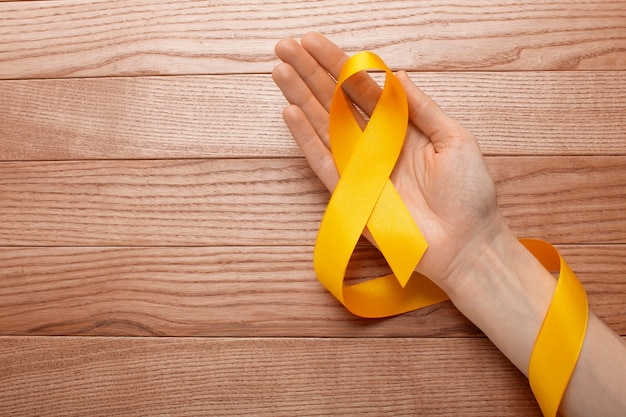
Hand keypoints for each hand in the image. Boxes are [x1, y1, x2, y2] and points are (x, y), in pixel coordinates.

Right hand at [272, 33, 510, 292]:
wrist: (466, 243)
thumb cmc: (469, 193)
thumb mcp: (454, 139)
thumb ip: (421, 107)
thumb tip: (396, 75)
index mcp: (401, 127)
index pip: (363, 89)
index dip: (339, 65)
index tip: (314, 42)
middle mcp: (376, 144)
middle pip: (337, 102)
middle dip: (310, 73)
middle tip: (284, 47)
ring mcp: (361, 168)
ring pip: (324, 126)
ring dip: (301, 98)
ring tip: (279, 71)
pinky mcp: (351, 194)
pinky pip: (324, 162)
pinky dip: (307, 139)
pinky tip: (291, 113)